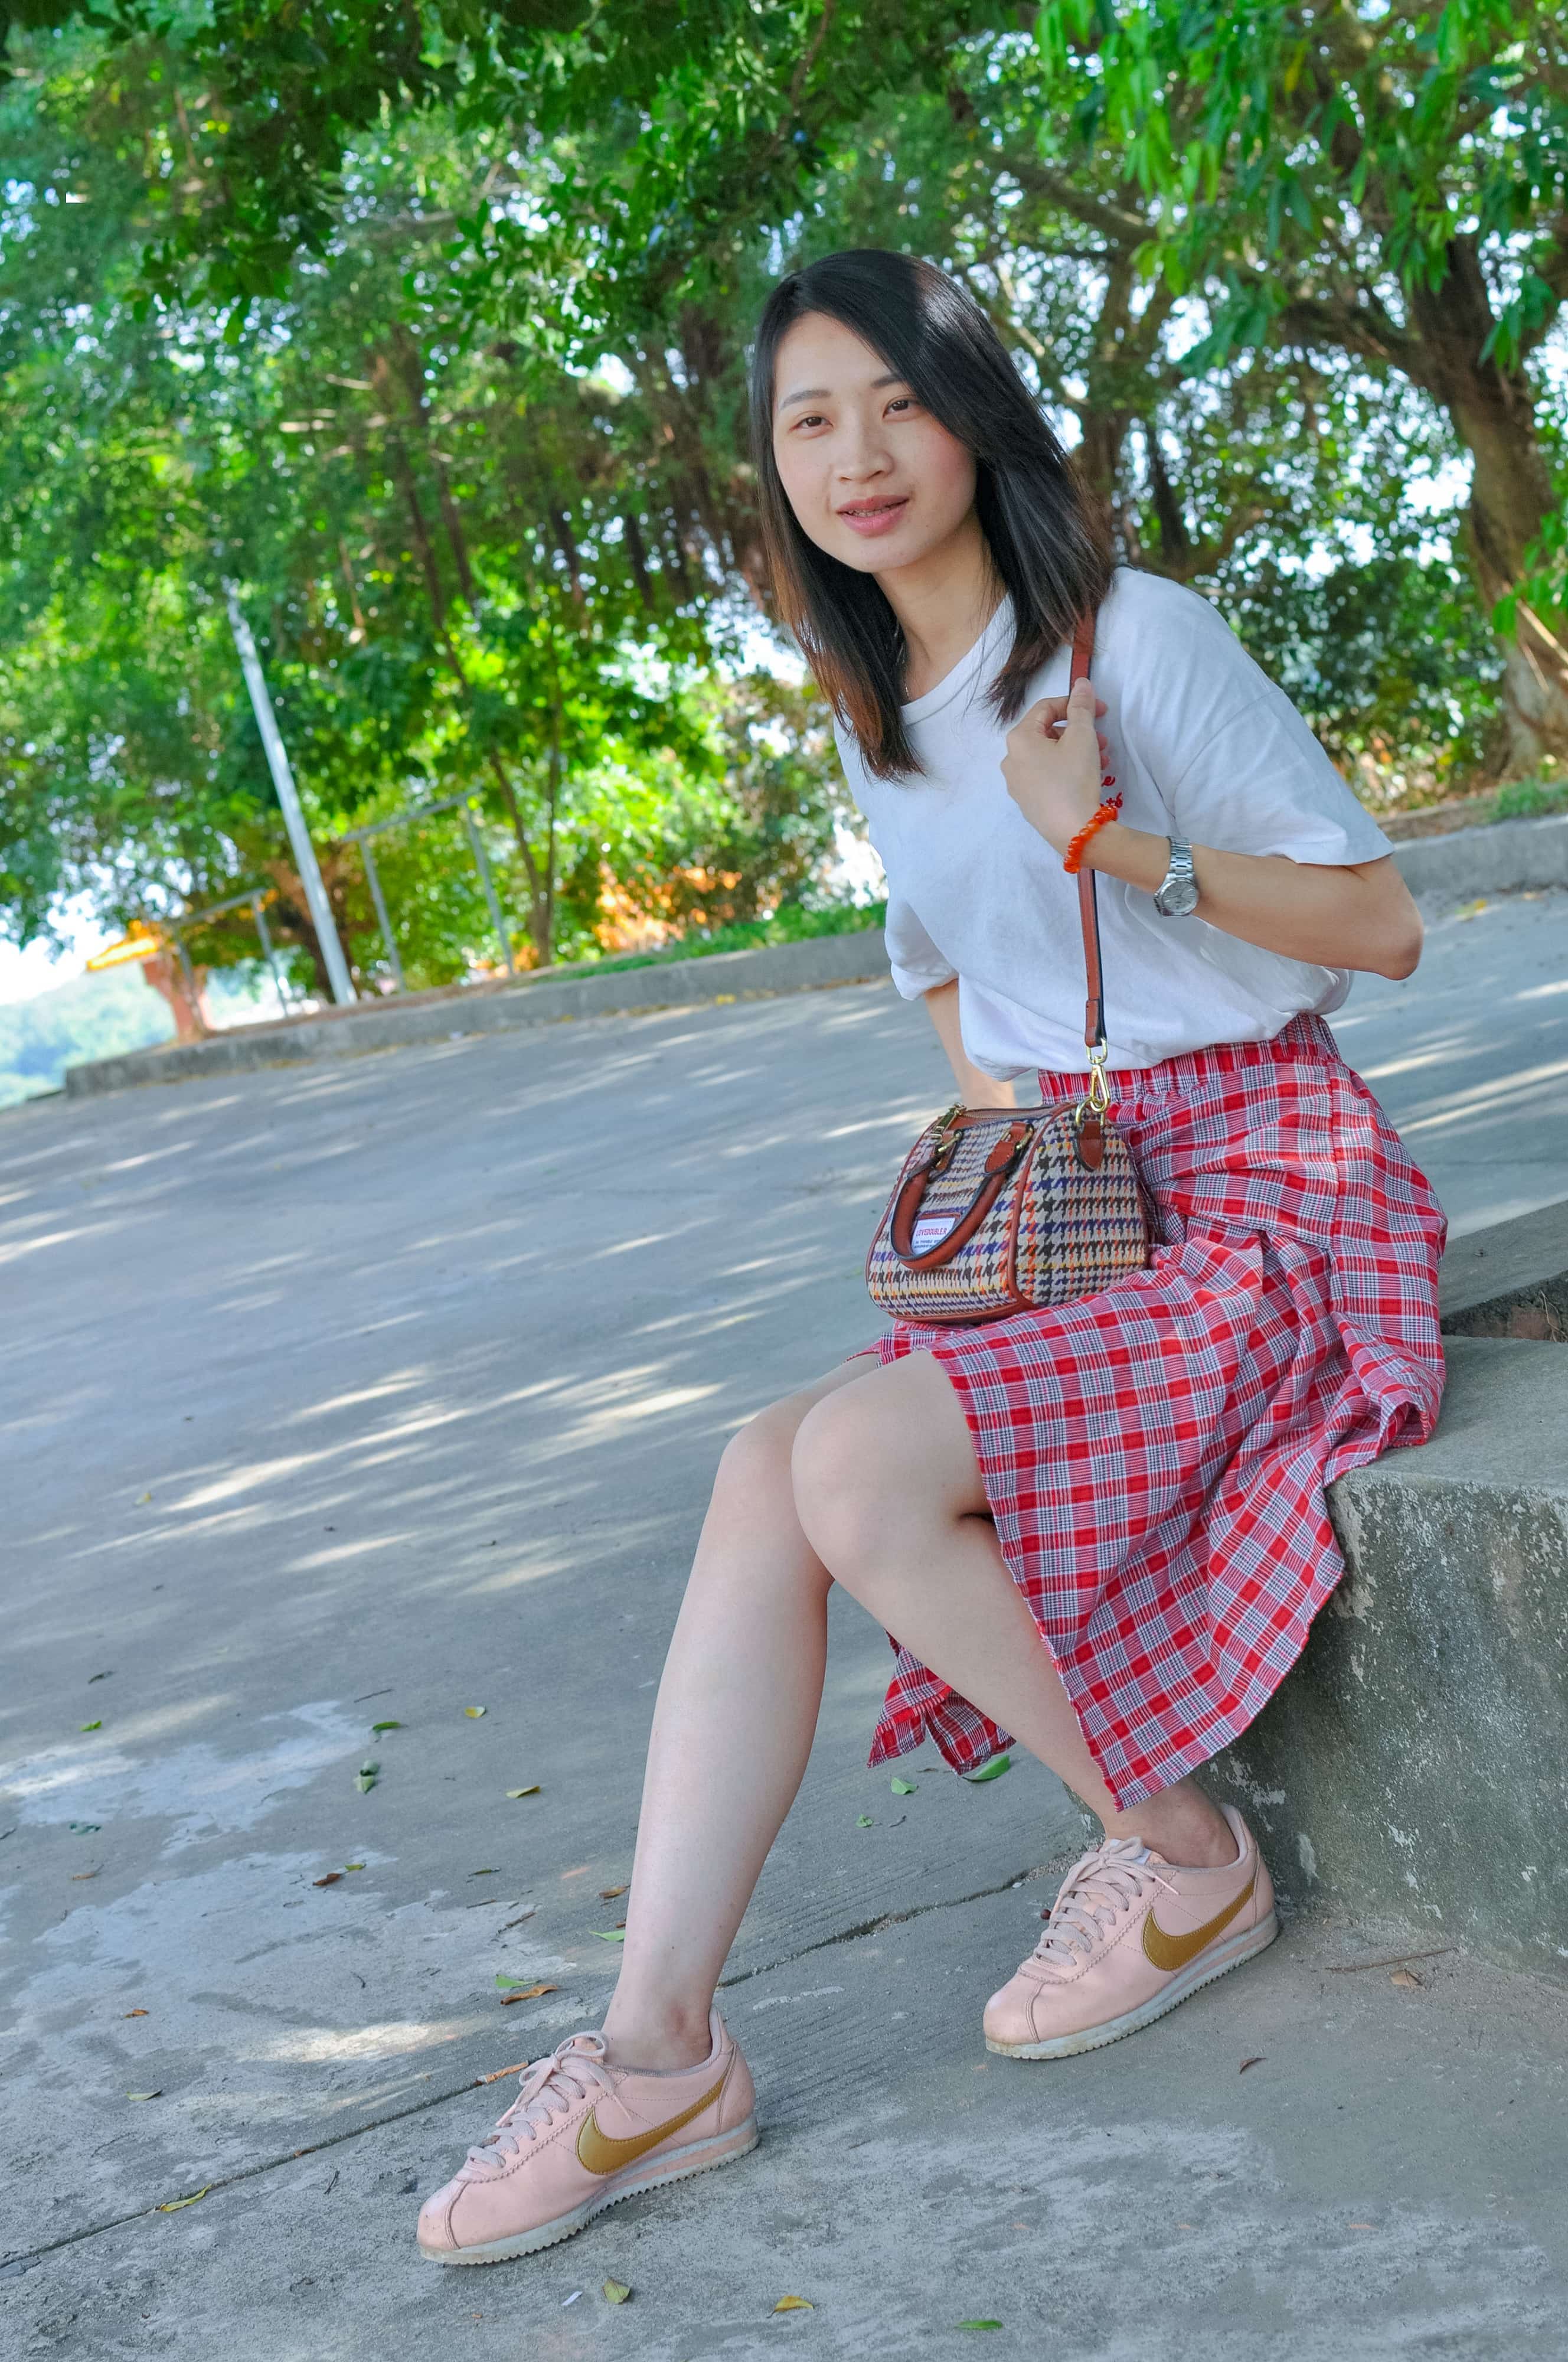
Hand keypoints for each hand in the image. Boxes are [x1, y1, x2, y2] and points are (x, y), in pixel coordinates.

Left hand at [1000, 675, 1110, 858]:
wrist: (1074, 831)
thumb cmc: (1074, 778)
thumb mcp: (1082, 737)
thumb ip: (1082, 707)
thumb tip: (1081, 683)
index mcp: (1018, 739)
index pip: (1045, 708)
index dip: (1074, 703)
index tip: (1101, 710)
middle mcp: (1011, 760)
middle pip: (1046, 732)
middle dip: (1078, 731)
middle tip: (1102, 739)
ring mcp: (1017, 784)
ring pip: (1048, 756)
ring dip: (1076, 751)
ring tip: (1102, 759)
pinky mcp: (1028, 803)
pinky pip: (1046, 776)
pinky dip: (1066, 769)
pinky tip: (1089, 777)